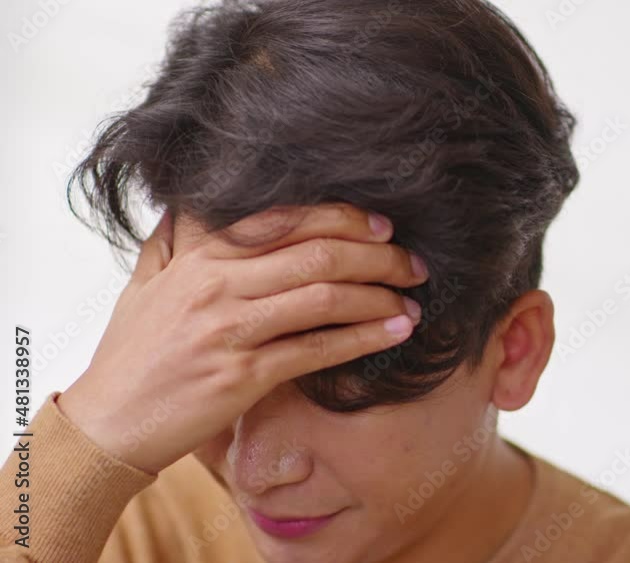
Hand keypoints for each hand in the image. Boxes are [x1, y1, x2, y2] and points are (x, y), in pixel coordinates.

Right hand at [57, 203, 427, 473]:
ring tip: (412, 302)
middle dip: (378, 256)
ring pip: (324, 298)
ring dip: (380, 296)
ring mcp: (229, 329)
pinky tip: (394, 334)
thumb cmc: (131, 354)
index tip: (384, 227)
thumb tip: (188, 205)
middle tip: (413, 264)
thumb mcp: (146, 283)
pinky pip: (317, 349)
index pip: (286, 219)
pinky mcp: (242, 375)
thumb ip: (174, 242)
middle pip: (317, 253)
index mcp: (200, 257)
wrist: (108, 422)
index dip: (344, 218)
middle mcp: (217, 285)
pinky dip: (364, 338)